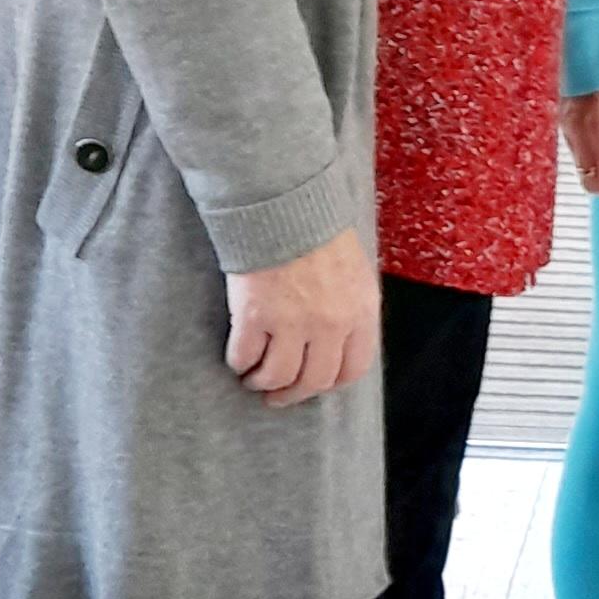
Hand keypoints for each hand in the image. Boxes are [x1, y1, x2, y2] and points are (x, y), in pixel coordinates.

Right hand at [225, 227, 380, 407]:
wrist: (282, 202)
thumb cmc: (317, 230)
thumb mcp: (354, 270)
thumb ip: (350, 308)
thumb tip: (338, 341)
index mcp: (361, 311)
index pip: (353, 368)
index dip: (331, 383)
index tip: (315, 384)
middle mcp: (331, 324)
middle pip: (314, 380)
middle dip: (294, 394)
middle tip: (277, 396)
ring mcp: (292, 323)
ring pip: (278, 376)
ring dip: (263, 382)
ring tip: (253, 378)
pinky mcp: (255, 316)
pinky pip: (244, 356)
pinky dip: (239, 362)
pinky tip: (238, 359)